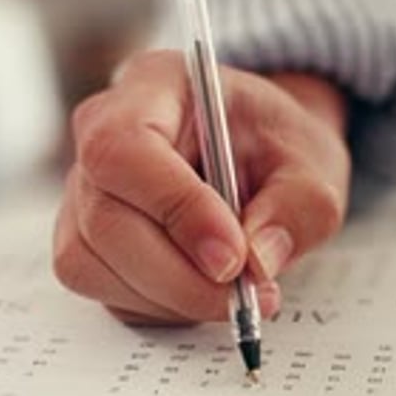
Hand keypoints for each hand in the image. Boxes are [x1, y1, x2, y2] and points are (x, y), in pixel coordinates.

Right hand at [53, 50, 349, 323]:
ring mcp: (83, 196)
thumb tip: (257, 261)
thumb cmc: (275, 146)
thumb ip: (297, 206)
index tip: (233, 258)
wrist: (256, 158)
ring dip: (172, 297)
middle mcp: (99, 137)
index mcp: (151, 87)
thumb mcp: (312, 163)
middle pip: (105, 219)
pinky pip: (106, 293)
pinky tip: (202, 290)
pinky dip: (161, 308)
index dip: (175, 209)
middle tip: (246, 296)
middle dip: (180, 275)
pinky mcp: (85, 246)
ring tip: (234, 293)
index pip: (125, 149)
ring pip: (95, 265)